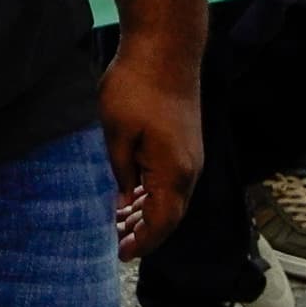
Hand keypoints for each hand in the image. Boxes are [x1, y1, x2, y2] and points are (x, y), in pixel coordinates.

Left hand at [100, 33, 201, 258]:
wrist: (166, 51)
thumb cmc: (136, 88)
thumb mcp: (116, 132)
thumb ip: (121, 171)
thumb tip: (125, 201)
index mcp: (173, 172)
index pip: (162, 222)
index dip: (144, 241)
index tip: (122, 255)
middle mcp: (188, 170)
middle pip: (169, 214)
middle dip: (144, 232)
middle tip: (117, 244)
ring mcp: (189, 157)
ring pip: (170, 197)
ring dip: (148, 212)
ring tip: (119, 223)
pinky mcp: (184, 144)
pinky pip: (170, 180)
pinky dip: (152, 193)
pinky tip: (132, 195)